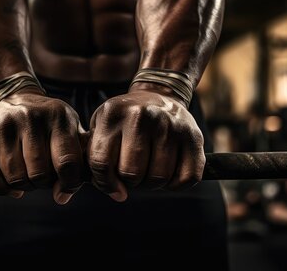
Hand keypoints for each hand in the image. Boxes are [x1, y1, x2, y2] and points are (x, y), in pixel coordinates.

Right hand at [0, 88, 84, 204]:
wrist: (16, 98)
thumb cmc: (49, 124)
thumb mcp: (70, 130)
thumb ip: (76, 161)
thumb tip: (62, 196)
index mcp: (59, 116)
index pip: (67, 162)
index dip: (68, 184)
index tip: (64, 190)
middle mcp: (30, 117)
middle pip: (39, 174)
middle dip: (43, 184)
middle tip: (42, 177)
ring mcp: (4, 124)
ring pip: (15, 178)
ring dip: (23, 187)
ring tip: (27, 176)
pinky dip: (0, 189)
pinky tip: (8, 182)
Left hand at [87, 89, 204, 201]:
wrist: (159, 94)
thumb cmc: (125, 119)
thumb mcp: (102, 126)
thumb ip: (93, 156)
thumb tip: (103, 193)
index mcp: (113, 114)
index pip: (102, 163)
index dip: (106, 184)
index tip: (114, 187)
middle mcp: (142, 116)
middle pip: (132, 174)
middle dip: (131, 182)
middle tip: (134, 174)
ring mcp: (170, 125)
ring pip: (158, 179)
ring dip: (153, 184)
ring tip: (149, 171)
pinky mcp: (193, 136)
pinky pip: (187, 178)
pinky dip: (176, 185)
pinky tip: (169, 174)